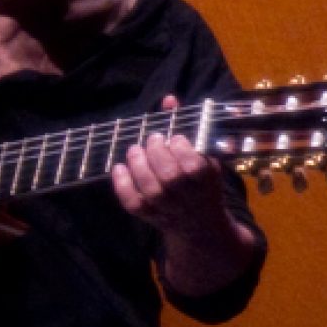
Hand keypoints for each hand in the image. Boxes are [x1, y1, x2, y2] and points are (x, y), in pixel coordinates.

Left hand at [111, 94, 257, 295]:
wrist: (200, 226)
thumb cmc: (204, 185)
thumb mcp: (206, 157)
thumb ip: (187, 127)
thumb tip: (168, 99)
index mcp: (206, 181)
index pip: (193, 165)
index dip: (181, 148)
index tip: (176, 138)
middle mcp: (187, 197)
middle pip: (169, 176)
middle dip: (157, 152)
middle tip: (153, 140)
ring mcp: (167, 208)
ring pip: (150, 188)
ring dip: (138, 164)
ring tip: (135, 151)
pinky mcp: (149, 216)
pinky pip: (132, 203)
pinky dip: (122, 185)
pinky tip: (119, 168)